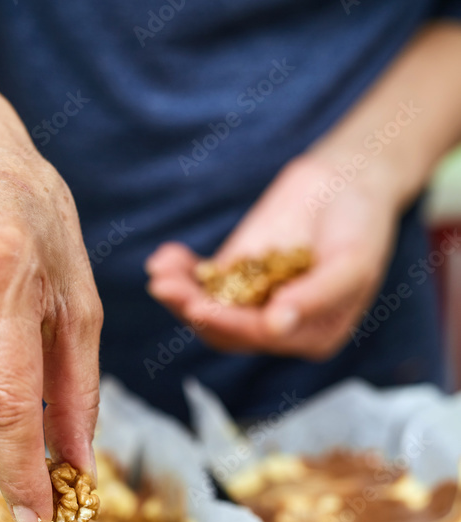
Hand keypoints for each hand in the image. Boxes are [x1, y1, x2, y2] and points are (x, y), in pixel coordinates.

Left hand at [145, 154, 399, 360]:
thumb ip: (316, 296)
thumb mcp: (352, 263)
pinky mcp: (234, 275)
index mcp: (311, 337)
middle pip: (226, 329)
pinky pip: (202, 280)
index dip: (229, 324)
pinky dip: (181, 271)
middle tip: (165, 288)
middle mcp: (277, 328)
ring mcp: (251, 301)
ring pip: (208, 308)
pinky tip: (163, 257)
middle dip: (193, 309)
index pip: (262, 339)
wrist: (349, 183)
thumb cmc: (361, 226)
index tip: (198, 307)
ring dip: (180, 292)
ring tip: (160, 273)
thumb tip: (276, 326)